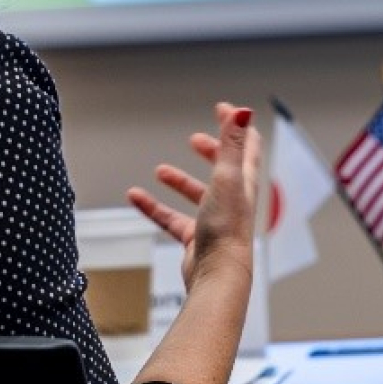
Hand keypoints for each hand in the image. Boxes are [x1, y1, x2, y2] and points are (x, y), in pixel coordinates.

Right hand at [126, 102, 260, 289]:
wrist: (217, 274)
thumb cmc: (226, 227)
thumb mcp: (227, 177)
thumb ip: (232, 144)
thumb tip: (243, 111)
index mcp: (244, 182)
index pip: (247, 148)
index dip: (237, 128)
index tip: (223, 109)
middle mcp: (232, 200)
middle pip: (225, 171)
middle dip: (212, 152)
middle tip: (195, 140)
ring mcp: (214, 220)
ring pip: (196, 196)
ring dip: (180, 182)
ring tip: (161, 170)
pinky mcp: (195, 239)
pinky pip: (171, 219)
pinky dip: (154, 207)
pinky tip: (136, 198)